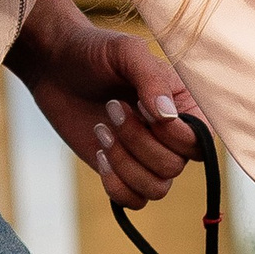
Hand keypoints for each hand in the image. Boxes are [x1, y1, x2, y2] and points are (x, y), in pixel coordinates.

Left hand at [7, 0, 202, 209]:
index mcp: (184, 107)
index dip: (172, 134)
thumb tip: (167, 117)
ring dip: (124, 163)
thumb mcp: (125, 52)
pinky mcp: (121, 171)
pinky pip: (134, 201)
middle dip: (137, 142)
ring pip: (156, 189)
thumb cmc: (95, 52)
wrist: (55, 64)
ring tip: (101, 130)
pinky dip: (116, 185)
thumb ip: (151, 79)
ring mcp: (146, 157)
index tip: (140, 104)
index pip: (199, 143)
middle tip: (111, 107)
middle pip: (174, 167)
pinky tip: (98, 154)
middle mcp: (171, 137)